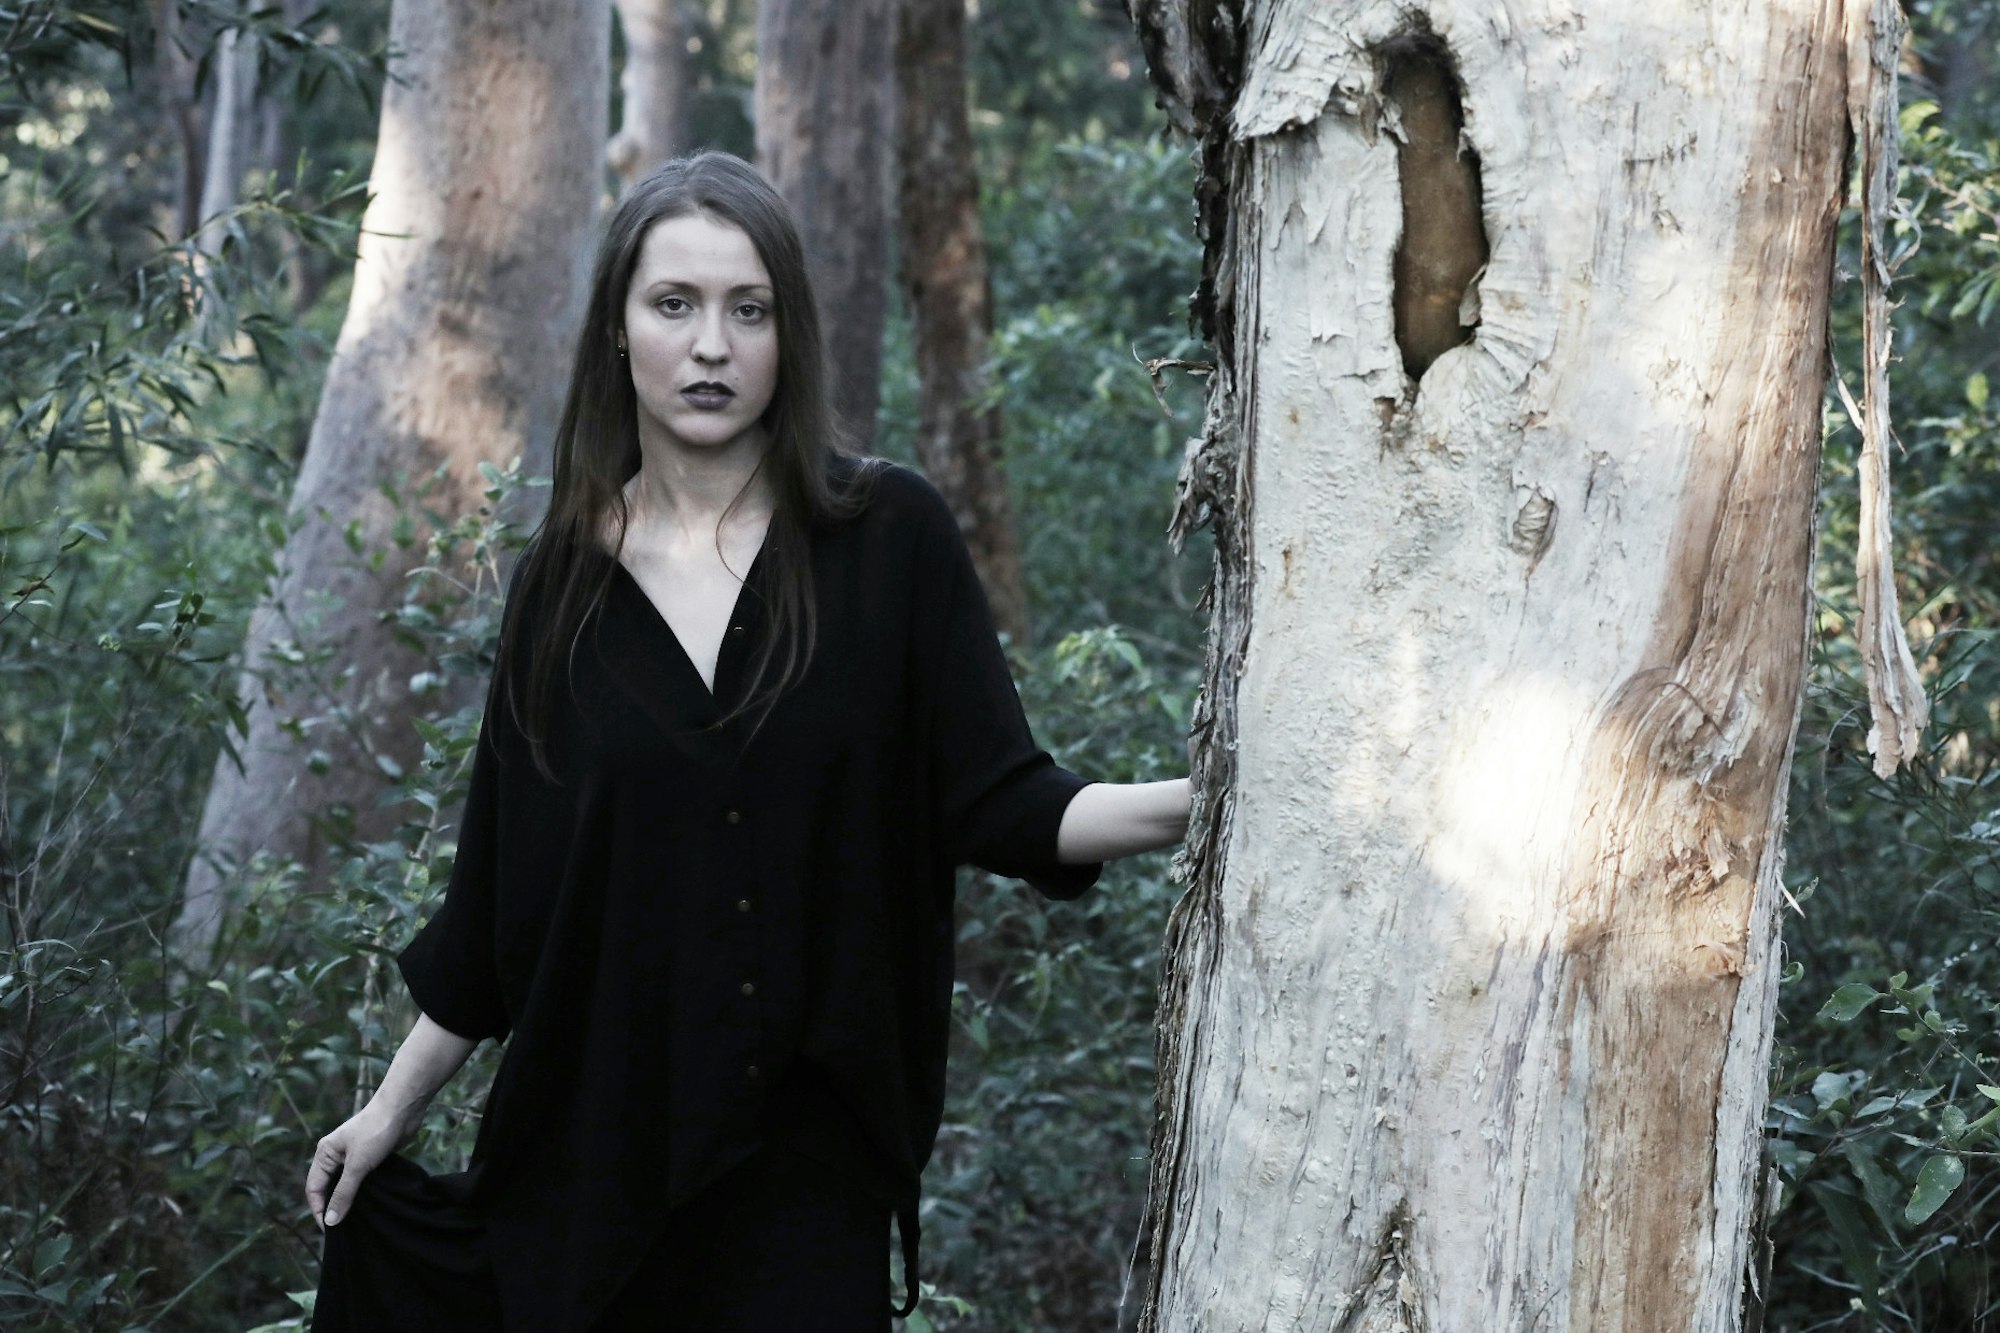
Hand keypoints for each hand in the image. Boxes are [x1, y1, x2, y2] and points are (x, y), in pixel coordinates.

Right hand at [305, 1102, 409, 1228]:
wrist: (403, 1109)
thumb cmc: (376, 1132)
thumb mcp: (357, 1165)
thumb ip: (343, 1193)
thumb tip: (330, 1221)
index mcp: (325, 1154)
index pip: (314, 1188)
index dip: (319, 1210)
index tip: (330, 1230)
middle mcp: (335, 1155)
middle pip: (328, 1188)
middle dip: (333, 1207)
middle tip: (343, 1229)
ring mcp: (353, 1156)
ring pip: (345, 1185)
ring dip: (349, 1201)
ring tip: (357, 1221)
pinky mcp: (370, 1157)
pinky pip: (361, 1180)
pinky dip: (363, 1192)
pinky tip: (370, 1205)